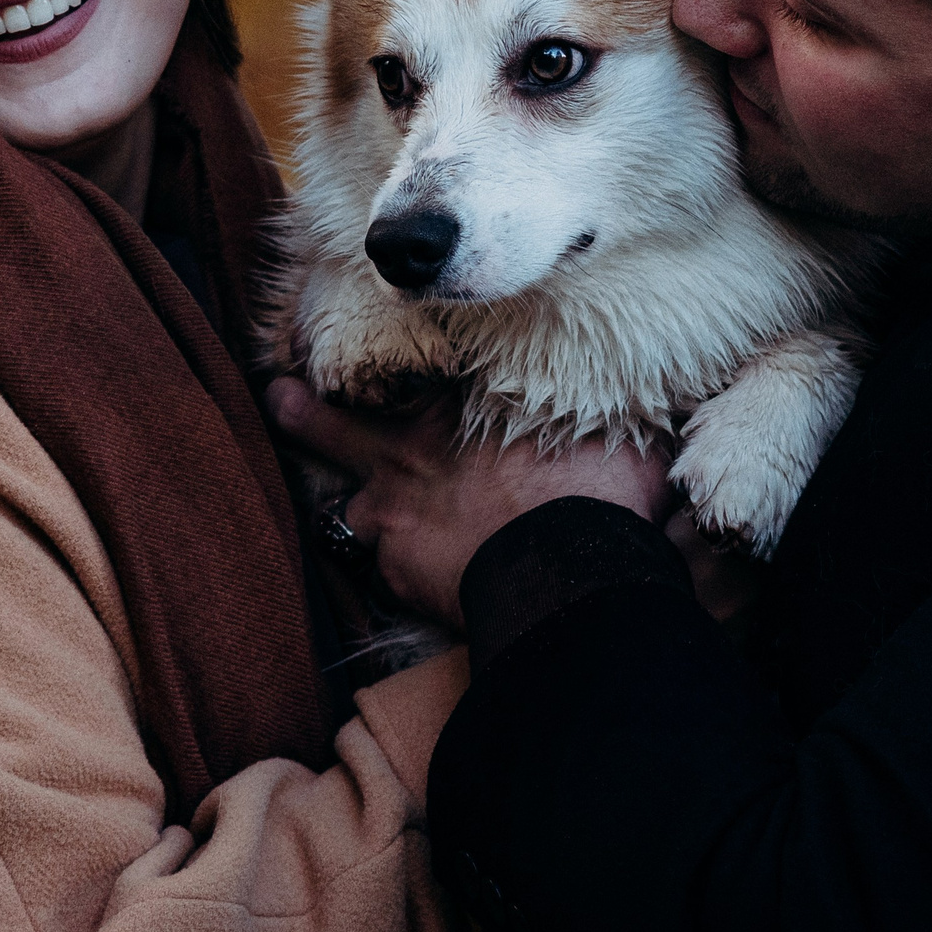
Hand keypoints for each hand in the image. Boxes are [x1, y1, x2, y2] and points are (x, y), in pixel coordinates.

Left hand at [269, 378, 674, 627]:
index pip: (416, 371)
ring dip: (339, 506)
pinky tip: (404, 583)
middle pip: (337, 424)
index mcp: (462, 407)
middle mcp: (413, 451)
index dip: (395, 364)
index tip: (370, 348)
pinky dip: (394, 574)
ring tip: (326, 508)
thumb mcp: (614, 427)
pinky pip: (382, 572)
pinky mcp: (396, 572)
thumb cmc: (597, 489)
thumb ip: (606, 409)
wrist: (569, 568)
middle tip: (275, 393)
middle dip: (302, 411)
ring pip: (345, 505)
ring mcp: (395, 513)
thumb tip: (656, 391)